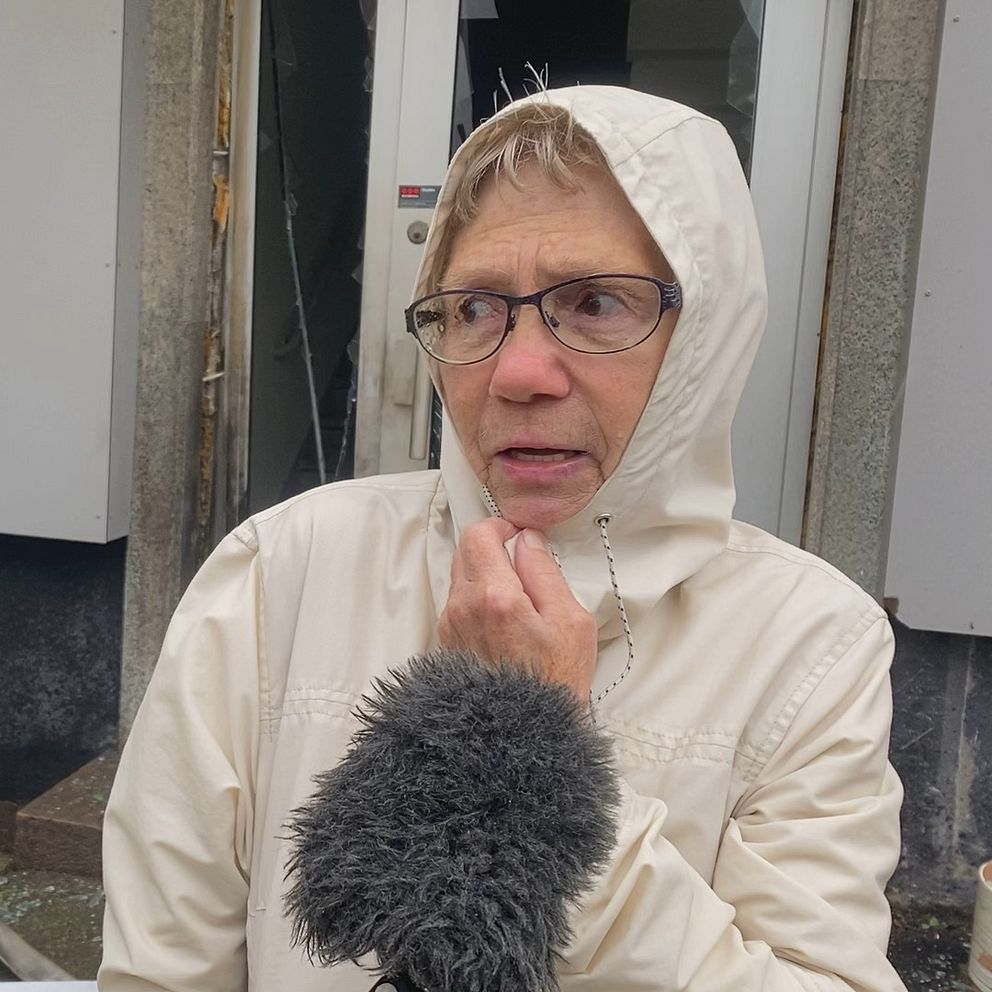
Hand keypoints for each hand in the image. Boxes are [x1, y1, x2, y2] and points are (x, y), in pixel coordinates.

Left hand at [438, 518, 597, 700]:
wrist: (525, 734)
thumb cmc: (554, 682)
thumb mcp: (570, 620)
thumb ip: (545, 571)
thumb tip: (528, 541)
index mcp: (495, 596)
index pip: (479, 535)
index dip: (501, 526)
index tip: (518, 534)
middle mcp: (463, 608)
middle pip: (464, 550)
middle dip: (490, 546)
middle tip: (519, 560)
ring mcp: (451, 626)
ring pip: (459, 576)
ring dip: (484, 573)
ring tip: (517, 596)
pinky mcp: (447, 641)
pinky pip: (457, 602)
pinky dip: (477, 598)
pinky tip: (504, 619)